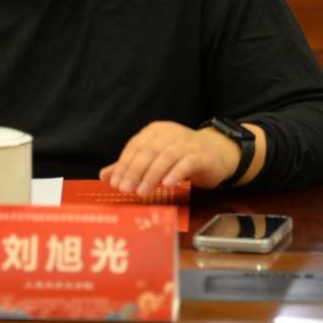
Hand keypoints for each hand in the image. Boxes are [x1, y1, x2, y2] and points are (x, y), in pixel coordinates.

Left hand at [100, 121, 237, 196]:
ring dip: (152, 175)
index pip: (135, 146)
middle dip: (135, 171)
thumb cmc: (181, 157)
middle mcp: (170, 133)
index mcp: (155, 131)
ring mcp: (187, 143)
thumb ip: (131, 166)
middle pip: (149, 151)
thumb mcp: (154, 159)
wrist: (217, 154)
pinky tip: (167, 184)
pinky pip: (187, 162)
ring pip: (166, 156)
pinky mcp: (202, 155)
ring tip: (142, 191)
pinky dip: (176, 172)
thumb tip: (105, 175)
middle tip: (126, 189)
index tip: (115, 183)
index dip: (124, 164)